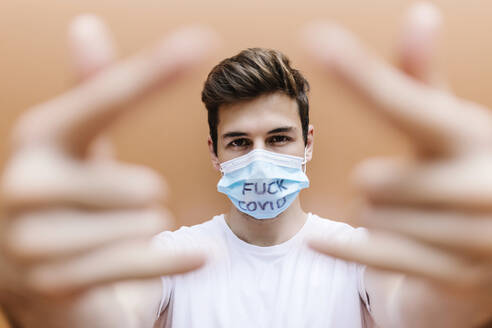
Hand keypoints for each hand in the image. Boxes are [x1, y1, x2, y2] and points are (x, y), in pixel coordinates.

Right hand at [0, 14, 216, 326]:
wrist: (33, 277)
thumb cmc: (68, 199)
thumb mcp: (79, 145)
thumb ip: (92, 91)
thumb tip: (86, 24)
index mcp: (38, 138)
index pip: (107, 99)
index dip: (153, 73)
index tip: (201, 41)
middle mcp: (25, 183)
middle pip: (142, 187)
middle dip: (146, 200)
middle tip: (120, 209)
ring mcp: (34, 239)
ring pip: (143, 225)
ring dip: (145, 231)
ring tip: (113, 236)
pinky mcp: (55, 282)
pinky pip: (139, 262)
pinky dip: (174, 260)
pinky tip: (201, 258)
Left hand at [303, 2, 490, 324]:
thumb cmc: (458, 175)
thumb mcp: (445, 129)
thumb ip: (421, 83)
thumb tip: (420, 15)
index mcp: (476, 135)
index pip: (403, 102)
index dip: (359, 75)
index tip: (315, 40)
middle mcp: (484, 183)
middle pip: (376, 181)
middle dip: (377, 187)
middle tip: (404, 191)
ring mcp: (477, 236)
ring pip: (373, 218)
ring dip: (377, 219)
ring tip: (412, 220)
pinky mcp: (458, 276)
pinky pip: (379, 255)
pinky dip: (345, 248)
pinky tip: (317, 242)